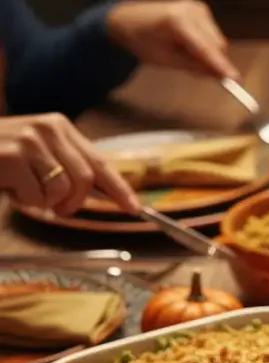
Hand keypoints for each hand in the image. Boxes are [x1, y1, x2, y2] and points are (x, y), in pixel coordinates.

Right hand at [0, 114, 139, 214]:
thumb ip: (69, 167)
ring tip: (27, 193)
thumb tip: (109, 193)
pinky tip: (10, 189)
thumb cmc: (1, 157)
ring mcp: (29, 139)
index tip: (134, 208)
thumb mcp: (39, 156)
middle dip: (74, 204)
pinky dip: (26, 202)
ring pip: (63, 191)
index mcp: (60, 126)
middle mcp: (48, 128)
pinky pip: (37, 196)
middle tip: (57, 209)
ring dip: (47, 203)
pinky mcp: (12, 156)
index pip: (100, 162)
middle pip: (85, 181)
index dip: (119, 188)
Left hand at [107, 0, 236, 79]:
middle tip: (197, 73)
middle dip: (213, 61)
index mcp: (178, 22)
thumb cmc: (142, 39)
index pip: (206, 48)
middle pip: (217, 45)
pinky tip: (188, 44)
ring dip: (209, 54)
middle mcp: (191, 10)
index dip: (221, 66)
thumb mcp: (165, 60)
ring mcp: (198, 8)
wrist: (129, 18)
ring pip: (218, 42)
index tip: (235, 80)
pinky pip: (213, 35)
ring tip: (184, 53)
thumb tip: (217, 76)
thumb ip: (193, 67)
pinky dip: (206, 45)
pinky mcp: (201, 10)